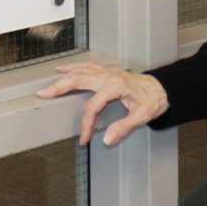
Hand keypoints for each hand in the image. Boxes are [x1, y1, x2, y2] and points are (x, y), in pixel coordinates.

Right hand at [37, 62, 169, 146]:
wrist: (162, 88)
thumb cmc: (153, 100)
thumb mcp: (142, 116)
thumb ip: (124, 127)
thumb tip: (107, 139)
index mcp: (115, 86)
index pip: (93, 107)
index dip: (86, 124)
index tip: (84, 138)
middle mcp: (109, 76)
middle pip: (79, 80)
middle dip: (60, 88)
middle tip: (44, 95)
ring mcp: (107, 72)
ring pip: (80, 71)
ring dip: (63, 77)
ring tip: (49, 84)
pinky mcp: (108, 72)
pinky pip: (87, 66)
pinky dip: (73, 67)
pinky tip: (64, 69)